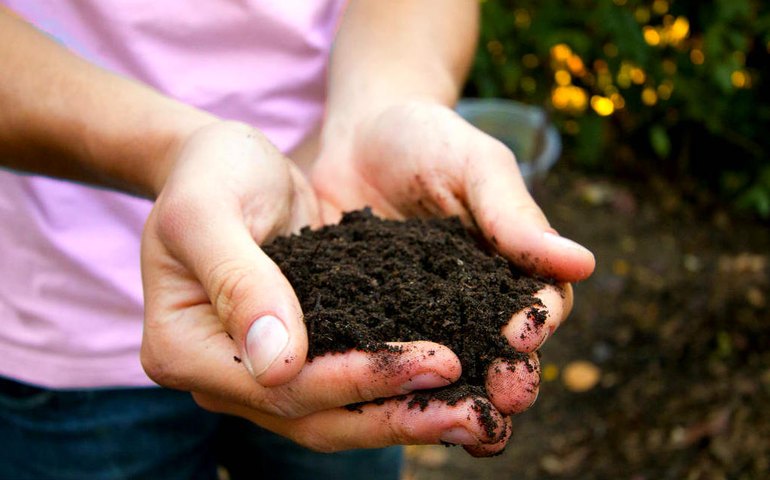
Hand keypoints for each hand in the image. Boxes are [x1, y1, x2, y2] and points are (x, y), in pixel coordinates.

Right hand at [140, 121, 488, 452]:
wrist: (225, 161)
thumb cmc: (210, 172)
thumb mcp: (210, 209)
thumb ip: (238, 281)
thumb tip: (278, 365)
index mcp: (183, 349)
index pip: (281, 387)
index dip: (357, 380)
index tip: (434, 363)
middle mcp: (222, 376)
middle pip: (315, 417)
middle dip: (397, 415)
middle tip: (476, 415)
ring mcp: (261, 372)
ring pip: (339, 414)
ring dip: (408, 416)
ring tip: (477, 415)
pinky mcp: (300, 353)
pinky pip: (351, 384)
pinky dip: (399, 390)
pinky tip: (454, 387)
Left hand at [312, 100, 594, 454]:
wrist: (354, 137)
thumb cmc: (425, 140)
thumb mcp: (473, 165)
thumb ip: (513, 213)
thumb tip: (582, 263)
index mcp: (505, 267)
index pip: (537, 305)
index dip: (537, 323)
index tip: (525, 336)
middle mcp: (466, 302)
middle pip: (496, 353)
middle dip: (506, 377)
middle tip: (505, 396)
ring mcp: (416, 317)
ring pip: (444, 368)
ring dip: (456, 399)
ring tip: (459, 424)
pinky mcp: (368, 322)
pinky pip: (381, 356)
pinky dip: (389, 383)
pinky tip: (382, 403)